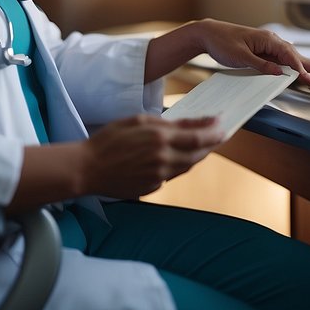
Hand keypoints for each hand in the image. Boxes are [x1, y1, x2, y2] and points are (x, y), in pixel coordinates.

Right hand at [81, 114, 223, 198]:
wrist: (88, 169)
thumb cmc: (108, 140)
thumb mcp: (136, 121)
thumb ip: (165, 122)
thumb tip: (188, 123)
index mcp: (160, 139)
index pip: (198, 136)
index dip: (213, 130)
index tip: (222, 123)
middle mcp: (163, 159)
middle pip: (198, 154)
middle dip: (211, 143)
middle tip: (219, 135)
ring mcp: (159, 177)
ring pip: (187, 166)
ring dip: (198, 156)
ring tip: (203, 145)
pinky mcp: (153, 188)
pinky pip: (172, 175)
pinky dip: (178, 165)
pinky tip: (177, 157)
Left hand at [148, 19, 309, 89]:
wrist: (210, 34)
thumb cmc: (222, 42)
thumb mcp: (239, 56)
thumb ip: (260, 65)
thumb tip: (280, 74)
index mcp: (269, 40)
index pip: (292, 60)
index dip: (303, 73)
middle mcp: (274, 42)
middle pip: (303, 58)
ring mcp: (271, 48)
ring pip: (297, 61)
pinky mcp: (267, 53)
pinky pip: (287, 63)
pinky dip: (299, 69)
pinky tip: (307, 74)